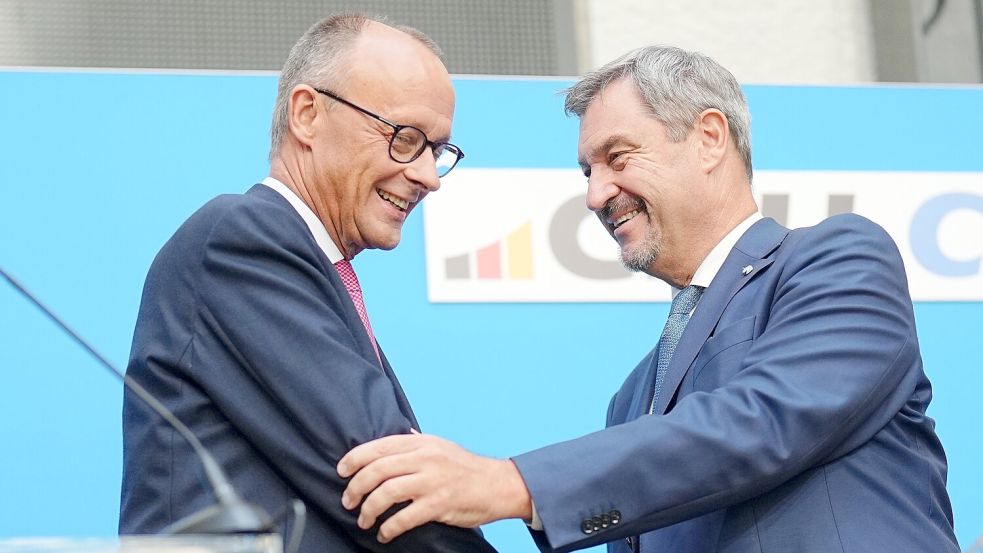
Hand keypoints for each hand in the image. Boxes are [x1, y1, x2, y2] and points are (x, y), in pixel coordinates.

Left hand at [337, 433, 531, 542]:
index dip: (354, 459)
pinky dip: (389, 528)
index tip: (341, 471)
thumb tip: (398, 435)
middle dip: (355, 488)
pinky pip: (405, 517)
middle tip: (348, 501)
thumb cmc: (466, 467)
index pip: (379, 446)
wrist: (498, 484)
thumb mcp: (440, 445)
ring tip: (364, 520)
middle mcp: (425, 458)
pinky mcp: (440, 504)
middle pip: (377, 470)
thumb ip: (416, 443)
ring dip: (368, 510)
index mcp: (421, 442)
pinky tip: (384, 534)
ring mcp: (432, 480)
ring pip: (386, 493)